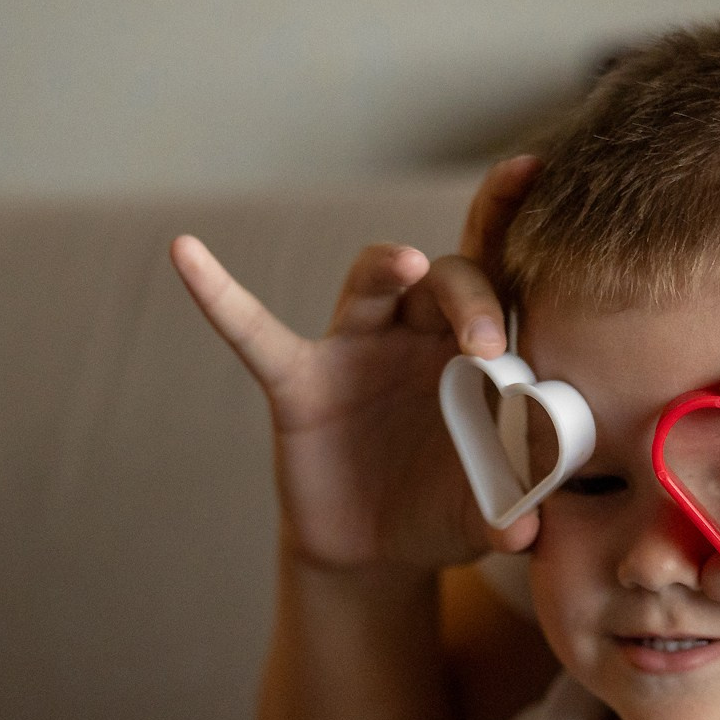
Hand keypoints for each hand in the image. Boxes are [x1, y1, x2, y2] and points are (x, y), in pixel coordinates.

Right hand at [169, 154, 542, 570]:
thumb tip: (525, 533)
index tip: (532, 169)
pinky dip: (221, 296)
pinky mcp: (299, 382)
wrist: (377, 550)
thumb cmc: (442, 509)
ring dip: (390, 267)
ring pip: (373, 284)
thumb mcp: (482, 512)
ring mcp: (356, 350)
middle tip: (487, 348)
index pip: (501, 276)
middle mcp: (417, 333)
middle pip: (448, 278)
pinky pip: (256, 332)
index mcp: (474, 352)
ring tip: (408, 266)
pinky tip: (187, 253)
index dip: (511, 219)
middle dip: (471, 299)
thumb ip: (509, 511)